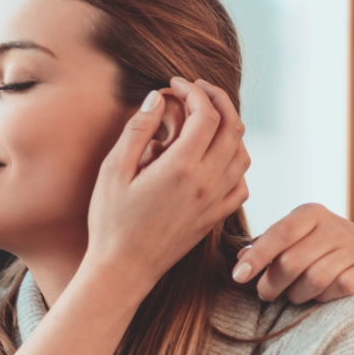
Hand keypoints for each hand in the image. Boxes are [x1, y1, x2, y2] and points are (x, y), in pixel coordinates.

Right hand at [86, 77, 249, 294]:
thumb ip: (137, 130)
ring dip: (229, 128)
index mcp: (181, 167)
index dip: (195, 91)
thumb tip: (157, 98)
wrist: (123, 270)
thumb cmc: (110, 221)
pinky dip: (234, 162)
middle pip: (233, 127)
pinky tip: (214, 158)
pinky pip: (241, 183)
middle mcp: (206, 183)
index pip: (208, 114)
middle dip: (218, 100)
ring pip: (242, 153)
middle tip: (197, 90)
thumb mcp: (113, 170)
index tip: (175, 85)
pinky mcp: (214, 218)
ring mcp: (215, 202)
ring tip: (206, 119)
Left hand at [230, 203, 353, 302]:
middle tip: (265, 294)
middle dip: (272, 284)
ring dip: (297, 294)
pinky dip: (324, 297)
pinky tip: (321, 295)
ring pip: (314, 279)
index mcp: (311, 213)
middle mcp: (335, 226)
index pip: (280, 233)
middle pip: (292, 262)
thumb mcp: (295, 240)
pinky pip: (339, 288)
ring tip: (294, 294)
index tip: (238, 277)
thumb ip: (268, 246)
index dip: (257, 256)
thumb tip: (240, 257)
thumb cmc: (319, 250)